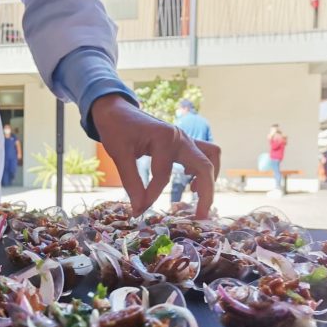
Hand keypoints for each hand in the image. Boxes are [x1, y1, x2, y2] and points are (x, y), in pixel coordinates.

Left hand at [91, 94, 220, 218]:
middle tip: (199, 216)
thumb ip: (131, 182)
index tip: (139, 210)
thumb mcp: (119, 155)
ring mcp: (184, 138)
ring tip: (197, 197)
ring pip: (210, 156)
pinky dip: (203, 169)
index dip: (152, 196)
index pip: (163, 175)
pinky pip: (203, 154)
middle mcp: (180, 137)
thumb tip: (139, 209)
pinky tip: (191, 183)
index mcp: (164, 138)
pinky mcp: (182, 142)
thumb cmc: (116, 130)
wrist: (115, 110)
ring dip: (209, 177)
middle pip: (205, 165)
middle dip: (206, 192)